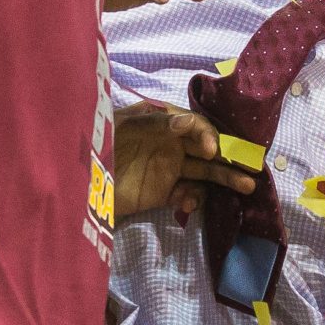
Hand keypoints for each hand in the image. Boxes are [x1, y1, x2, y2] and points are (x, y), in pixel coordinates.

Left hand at [108, 102, 257, 217]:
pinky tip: (188, 203)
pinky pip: (189, 193)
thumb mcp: (122, 126)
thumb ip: (156, 123)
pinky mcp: (164, 193)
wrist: (76, 185)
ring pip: (205, 171)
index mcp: (161, 121)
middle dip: (228, 156)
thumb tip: (187, 122)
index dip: (206, 134)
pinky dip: (194, 198)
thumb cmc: (96, 145)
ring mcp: (168, 168)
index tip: (210, 149)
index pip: (193, 123)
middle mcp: (170, 143)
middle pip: (206, 147)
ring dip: (225, 177)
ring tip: (247, 186)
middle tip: (249, 167)